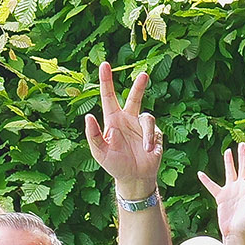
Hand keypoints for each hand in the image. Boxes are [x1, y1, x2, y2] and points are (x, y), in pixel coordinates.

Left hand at [84, 62, 162, 198]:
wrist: (134, 178)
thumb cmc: (114, 165)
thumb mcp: (99, 152)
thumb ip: (93, 135)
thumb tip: (89, 116)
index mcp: (112, 120)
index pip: (108, 97)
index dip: (106, 81)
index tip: (105, 65)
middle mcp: (128, 119)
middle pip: (134, 98)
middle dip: (139, 86)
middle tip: (144, 74)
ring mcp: (142, 126)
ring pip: (147, 117)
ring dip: (146, 133)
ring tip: (145, 148)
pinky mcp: (154, 134)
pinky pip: (154, 130)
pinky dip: (151, 140)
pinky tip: (149, 150)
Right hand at [198, 143, 244, 244]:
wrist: (237, 235)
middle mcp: (241, 188)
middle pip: (242, 168)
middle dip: (242, 156)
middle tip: (242, 144)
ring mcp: (231, 192)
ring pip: (229, 173)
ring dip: (228, 162)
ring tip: (227, 151)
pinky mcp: (221, 198)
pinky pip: (212, 186)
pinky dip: (206, 181)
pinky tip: (200, 173)